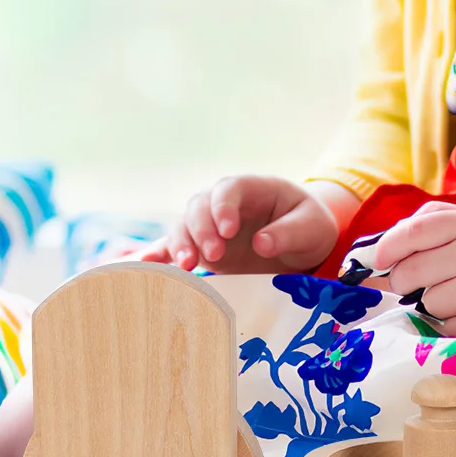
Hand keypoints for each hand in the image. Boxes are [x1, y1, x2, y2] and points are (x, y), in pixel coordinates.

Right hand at [144, 176, 342, 273]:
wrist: (302, 245)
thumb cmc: (310, 227)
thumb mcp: (312, 227)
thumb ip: (290, 232)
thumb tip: (261, 244)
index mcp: (250, 189)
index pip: (227, 189)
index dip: (223, 207)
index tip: (229, 231)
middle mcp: (222, 204)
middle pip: (198, 207)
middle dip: (201, 230)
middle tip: (212, 255)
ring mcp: (208, 226)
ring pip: (182, 226)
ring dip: (180, 245)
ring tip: (188, 267)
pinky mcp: (201, 249)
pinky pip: (173, 249)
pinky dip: (158, 257)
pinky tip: (143, 268)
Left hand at [373, 204, 455, 336]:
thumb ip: (432, 220)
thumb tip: (387, 242)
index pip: (414, 233)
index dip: (387, 247)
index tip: (379, 259)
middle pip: (412, 273)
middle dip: (400, 280)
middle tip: (410, 280)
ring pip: (427, 302)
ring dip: (428, 300)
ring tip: (449, 291)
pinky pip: (446, 326)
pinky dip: (446, 321)